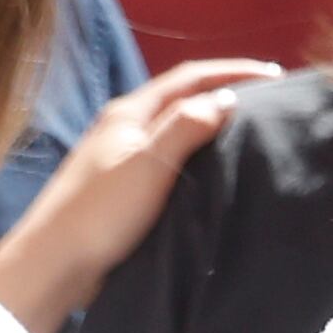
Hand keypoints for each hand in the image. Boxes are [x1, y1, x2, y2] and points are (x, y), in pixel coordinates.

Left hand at [0, 56, 277, 332]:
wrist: (55, 261)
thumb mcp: (148, 164)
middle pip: (182, 97)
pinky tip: (213, 167)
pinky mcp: (124, 184)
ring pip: (176, 127)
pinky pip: (170, 155)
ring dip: (211, 121)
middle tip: (268, 100)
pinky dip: (198, 150)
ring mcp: (121, 155)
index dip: (233, 71)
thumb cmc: (101, 211)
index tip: (277, 75)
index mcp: (130, 113)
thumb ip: (186, 127)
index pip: (189, 78)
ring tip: (248, 129)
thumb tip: (227, 98)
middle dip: (224, 91)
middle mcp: (125, 126)